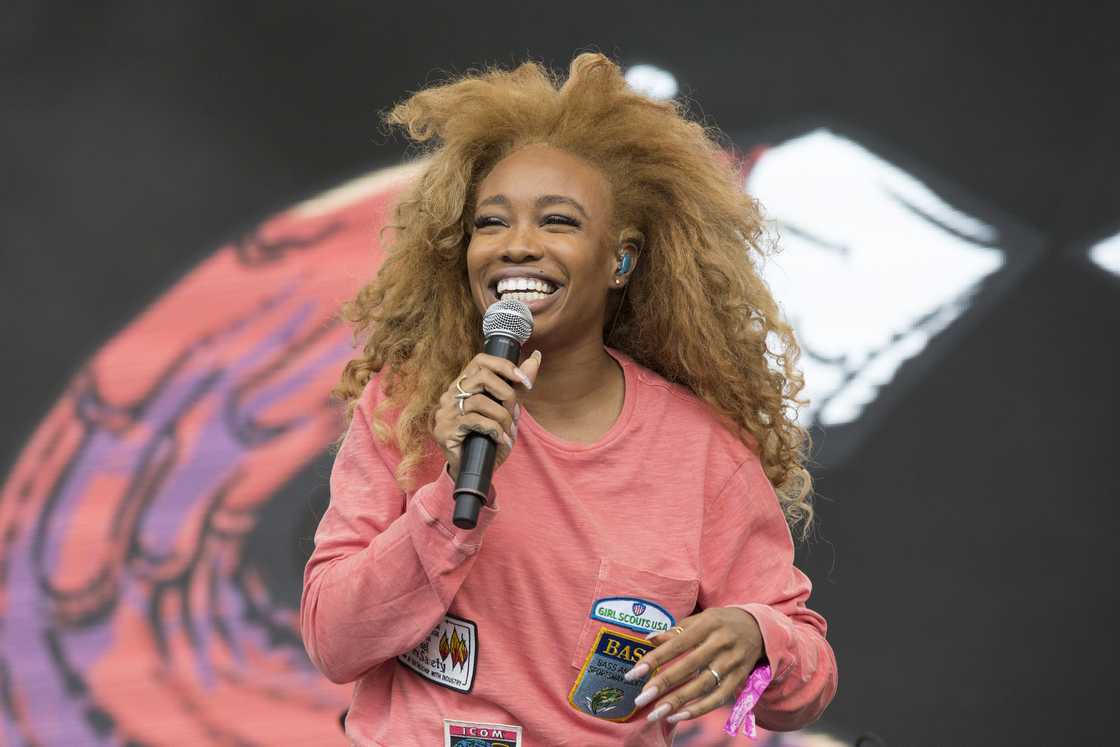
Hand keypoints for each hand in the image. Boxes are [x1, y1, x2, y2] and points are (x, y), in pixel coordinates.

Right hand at [433, 350, 541, 479]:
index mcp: (463, 385)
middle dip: (507, 394)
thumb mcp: (507, 408)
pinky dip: (494, 430)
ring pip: (480, 401)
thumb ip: (518, 384)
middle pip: (482, 377)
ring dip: (502, 417)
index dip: (504, 366)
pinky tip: (500, 439)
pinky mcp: (445, 430)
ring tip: (508, 430)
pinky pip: (475, 421)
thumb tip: (536, 356)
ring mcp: (445, 412)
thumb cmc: (489, 437)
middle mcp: (450, 394)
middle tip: (515, 412)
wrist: (474, 470)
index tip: (523, 380)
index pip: (480, 360)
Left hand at [625, 607, 764, 723]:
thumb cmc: (720, 622)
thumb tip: (647, 639)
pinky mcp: (740, 678)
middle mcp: (721, 643)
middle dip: (663, 683)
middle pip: (689, 666)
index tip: (634, 673)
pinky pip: (719, 698)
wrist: (759, 627)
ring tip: (656, 713)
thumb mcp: (699, 619)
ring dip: (678, 701)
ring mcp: (732, 662)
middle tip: (641, 699)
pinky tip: (678, 716)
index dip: (655, 658)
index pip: (677, 643)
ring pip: (703, 685)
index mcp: (707, 624)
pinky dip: (699, 709)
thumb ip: (674, 630)